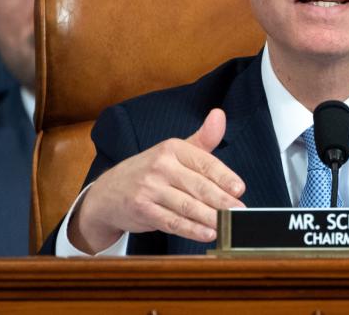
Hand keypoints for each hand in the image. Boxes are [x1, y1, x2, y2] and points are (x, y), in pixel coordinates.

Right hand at [68, 108, 244, 253]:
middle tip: (240, 211)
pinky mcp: (142, 209)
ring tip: (228, 224)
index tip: (240, 189)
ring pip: (187, 205)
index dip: (224, 176)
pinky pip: (172, 222)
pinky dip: (191, 229)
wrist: (108, 192)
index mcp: (172, 148)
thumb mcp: (175, 151)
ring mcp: (149, 188)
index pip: (204, 162)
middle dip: (222, 200)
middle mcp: (160, 166)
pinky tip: (207, 234)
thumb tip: (219, 115)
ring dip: (210, 218)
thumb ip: (203, 138)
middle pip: (198, 185)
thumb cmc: (150, 171)